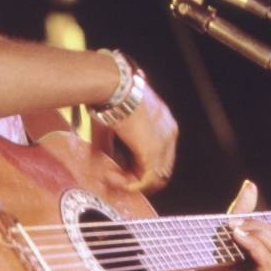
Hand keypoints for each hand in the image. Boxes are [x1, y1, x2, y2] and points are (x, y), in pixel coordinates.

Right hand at [107, 80, 177, 194]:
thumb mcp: (117, 119)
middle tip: (118, 179)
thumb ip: (113, 141)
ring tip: (111, 177)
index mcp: (164, 121)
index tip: (123, 168)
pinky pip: (144, 180)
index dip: (142, 164)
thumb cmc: (113, 94)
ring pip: (153, 177)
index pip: (161, 152)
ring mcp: (163, 144)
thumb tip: (101, 157)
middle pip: (161, 168)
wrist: (115, 86)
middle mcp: (169, 133)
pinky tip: (113, 178)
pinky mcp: (152, 152)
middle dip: (139, 177)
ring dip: (131, 182)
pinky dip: (128, 184)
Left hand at [200, 180, 270, 270]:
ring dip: (257, 232)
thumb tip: (251, 185)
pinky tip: (237, 237)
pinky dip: (254, 243)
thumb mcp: (229, 238)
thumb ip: (243, 214)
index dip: (269, 225)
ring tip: (234, 230)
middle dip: (262, 226)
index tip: (239, 220)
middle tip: (235, 224)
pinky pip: (269, 260)